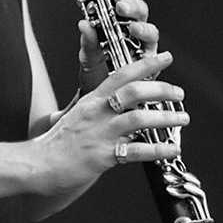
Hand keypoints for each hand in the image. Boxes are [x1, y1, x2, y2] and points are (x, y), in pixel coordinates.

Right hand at [33, 51, 187, 195]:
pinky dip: (158, 150)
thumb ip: (100, 107)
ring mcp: (101, 133)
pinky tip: (172, 150)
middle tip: (179, 93)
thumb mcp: (78, 114)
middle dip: (162, 90)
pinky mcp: (103, 155)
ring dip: (166, 118)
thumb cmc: (58, 142)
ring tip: (182, 119)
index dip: (146, 64)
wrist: (39, 164)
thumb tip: (124, 104)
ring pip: (140, 118)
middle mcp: (98, 112)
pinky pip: (136, 151)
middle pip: (135, 92)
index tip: (166, 58)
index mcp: (92, 100)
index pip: (122, 74)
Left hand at [76, 0, 159, 96]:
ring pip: (151, 32)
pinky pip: (157, 57)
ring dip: (143, 27)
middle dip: (133, 6)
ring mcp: (144, 49)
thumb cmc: (96, 74)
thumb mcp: (88, 56)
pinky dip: (151, 54)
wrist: (100, 100)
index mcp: (120, 23)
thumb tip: (84, 24)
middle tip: (122, 7)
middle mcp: (135, 33)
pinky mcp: (152, 67)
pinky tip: (144, 55)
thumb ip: (88, 41)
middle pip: (142, 11)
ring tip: (133, 28)